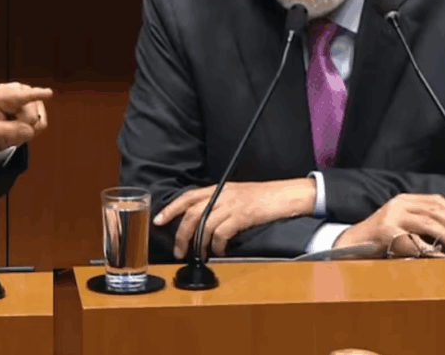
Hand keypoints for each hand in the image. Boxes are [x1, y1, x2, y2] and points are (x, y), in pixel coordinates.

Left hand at [0, 82, 52, 150]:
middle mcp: (19, 91)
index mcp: (1, 95)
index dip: (35, 94)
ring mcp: (30, 96)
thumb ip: (5, 132)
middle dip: (20, 129)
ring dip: (24, 130)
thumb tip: (30, 131)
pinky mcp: (37, 105)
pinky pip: (41, 124)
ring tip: (10, 125)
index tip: (48, 93)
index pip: (20, 96)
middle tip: (4, 128)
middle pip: (30, 118)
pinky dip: (30, 129)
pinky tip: (19, 124)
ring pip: (38, 122)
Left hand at [154, 179, 315, 258]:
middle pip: (192, 214)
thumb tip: (201, 222)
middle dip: (181, 235)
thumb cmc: (264, 197)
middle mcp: (221, 194)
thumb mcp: (236, 195)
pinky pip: (222, 233)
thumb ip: (219, 204)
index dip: (170, 209)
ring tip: (200, 256)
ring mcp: (232, 204)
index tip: (158, 221)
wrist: (286, 195)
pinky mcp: (243, 216)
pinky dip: (217, 246)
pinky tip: (219, 252)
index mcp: (218, 188)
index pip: (187, 197)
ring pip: (204, 225)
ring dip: (199, 245)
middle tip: (178, 251)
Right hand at [333, 194, 444, 257]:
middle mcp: (398, 205)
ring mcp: (392, 217)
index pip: (434, 200)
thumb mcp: (401, 220)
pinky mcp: (388, 232)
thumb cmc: (382, 234)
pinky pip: (414, 241)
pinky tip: (440, 254)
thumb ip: (421, 219)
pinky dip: (430, 249)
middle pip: (433, 211)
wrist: (356, 242)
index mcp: (403, 200)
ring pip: (427, 223)